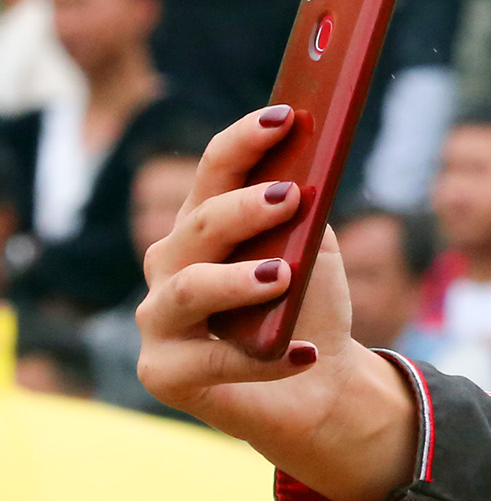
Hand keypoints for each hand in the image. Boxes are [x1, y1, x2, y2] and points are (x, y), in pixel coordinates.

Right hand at [135, 107, 418, 500]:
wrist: (320, 383)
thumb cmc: (308, 307)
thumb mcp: (314, 252)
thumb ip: (306, 214)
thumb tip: (309, 175)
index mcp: (204, 225)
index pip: (215, 171)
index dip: (244, 141)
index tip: (287, 116)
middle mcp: (171, 265)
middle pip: (198, 225)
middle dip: (242, 208)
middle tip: (291, 197)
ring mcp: (160, 320)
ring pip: (186, 290)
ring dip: (236, 280)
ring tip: (282, 275)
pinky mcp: (164, 373)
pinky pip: (209, 362)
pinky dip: (263, 358)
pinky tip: (305, 353)